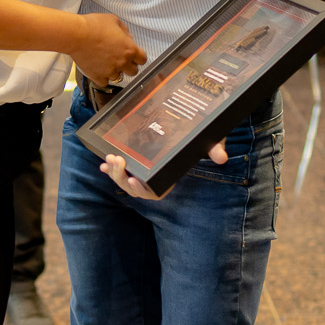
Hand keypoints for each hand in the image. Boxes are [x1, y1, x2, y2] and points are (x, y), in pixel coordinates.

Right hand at [69, 13, 145, 86]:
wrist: (76, 35)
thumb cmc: (94, 26)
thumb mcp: (114, 20)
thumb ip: (125, 30)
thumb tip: (128, 38)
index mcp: (129, 49)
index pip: (143, 59)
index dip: (138, 57)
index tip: (134, 55)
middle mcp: (122, 62)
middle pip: (133, 71)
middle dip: (129, 66)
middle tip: (120, 59)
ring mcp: (110, 71)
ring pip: (118, 77)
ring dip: (114, 71)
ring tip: (106, 62)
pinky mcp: (98, 76)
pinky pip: (104, 82)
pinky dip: (102, 77)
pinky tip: (98, 69)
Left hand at [99, 144, 227, 200]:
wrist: (191, 131)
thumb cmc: (198, 141)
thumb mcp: (207, 143)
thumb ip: (213, 149)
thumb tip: (221, 157)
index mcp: (168, 180)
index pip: (154, 193)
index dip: (142, 191)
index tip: (135, 181)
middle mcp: (154, 180)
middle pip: (134, 188)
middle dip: (122, 178)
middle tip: (118, 161)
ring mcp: (143, 174)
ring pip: (124, 180)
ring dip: (114, 172)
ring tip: (110, 158)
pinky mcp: (135, 164)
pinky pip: (121, 171)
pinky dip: (110, 169)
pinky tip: (102, 163)